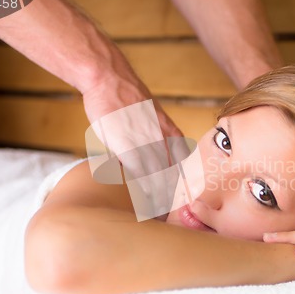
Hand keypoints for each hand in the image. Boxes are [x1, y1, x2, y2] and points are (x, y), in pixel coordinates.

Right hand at [83, 75, 189, 220]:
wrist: (110, 80)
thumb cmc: (126, 99)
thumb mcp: (151, 116)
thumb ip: (156, 135)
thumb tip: (157, 150)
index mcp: (171, 133)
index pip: (184, 164)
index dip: (184, 183)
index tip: (183, 199)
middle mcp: (163, 139)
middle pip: (174, 173)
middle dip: (174, 195)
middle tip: (172, 212)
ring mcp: (147, 143)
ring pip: (159, 177)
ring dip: (160, 196)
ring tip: (159, 213)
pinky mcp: (128, 146)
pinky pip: (141, 173)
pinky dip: (144, 188)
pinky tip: (146, 200)